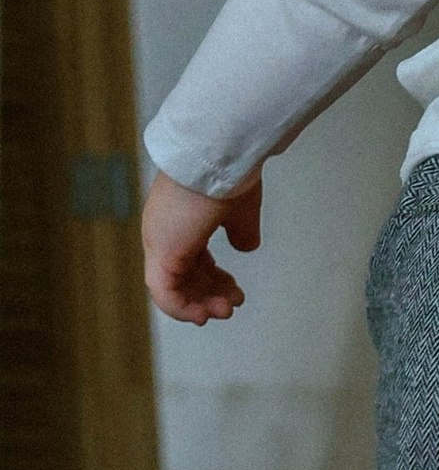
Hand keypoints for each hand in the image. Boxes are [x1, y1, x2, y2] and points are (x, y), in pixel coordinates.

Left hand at [142, 170, 262, 324]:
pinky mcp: (162, 252)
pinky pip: (165, 294)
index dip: (211, 278)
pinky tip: (203, 315)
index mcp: (179, 219)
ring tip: (226, 311)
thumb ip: (242, 230)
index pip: (190, 258)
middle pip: (182, 276)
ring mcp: (160, 242)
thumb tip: (248, 247)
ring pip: (171, 289)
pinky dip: (182, 309)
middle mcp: (164, 232)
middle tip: (234, 304)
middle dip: (210, 294)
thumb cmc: (229, 173)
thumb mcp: (241, 209)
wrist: (218, 153)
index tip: (234, 289)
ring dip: (200, 305)